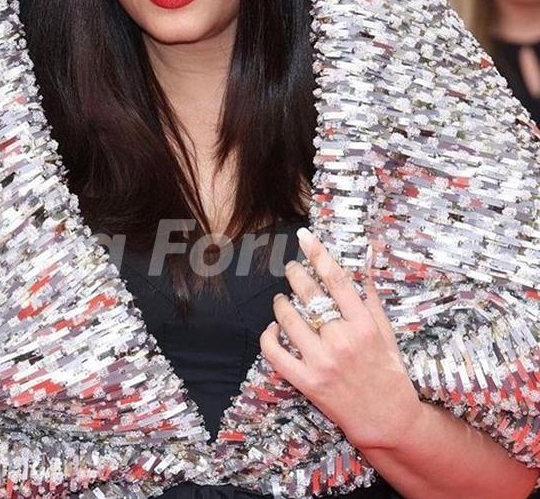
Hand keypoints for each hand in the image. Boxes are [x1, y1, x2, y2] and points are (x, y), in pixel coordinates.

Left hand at [259, 228, 420, 450]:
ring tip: (282, 298)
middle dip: (295, 274)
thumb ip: (371, 298)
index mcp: (363, 325)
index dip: (318, 254)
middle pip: (309, 294)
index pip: (336, 280)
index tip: (305, 237)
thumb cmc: (389, 373)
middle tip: (291, 267)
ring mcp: (322, 362)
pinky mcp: (307, 382)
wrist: (388, 420)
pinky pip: (276, 353)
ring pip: (289, 319)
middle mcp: (342, 341)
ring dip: (281, 303)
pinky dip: (269, 336)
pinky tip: (273, 328)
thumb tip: (364, 263)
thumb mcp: (387, 333)